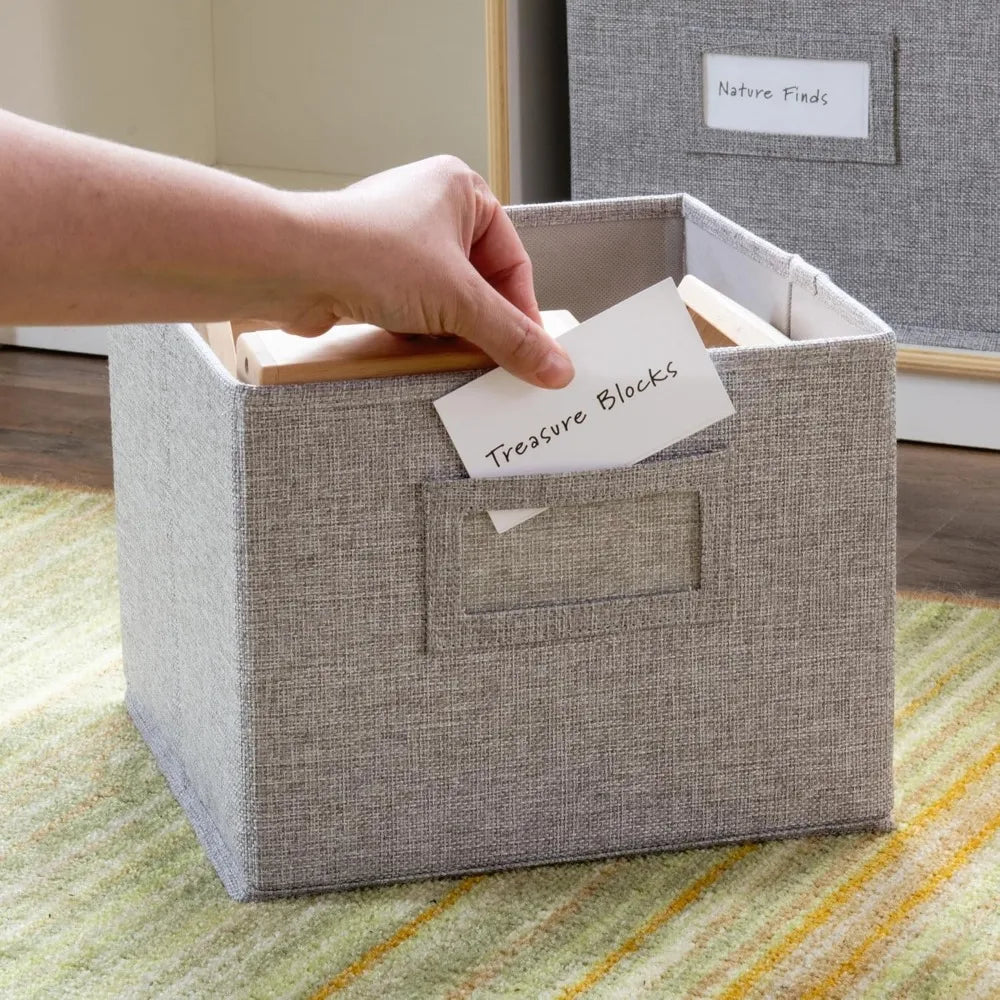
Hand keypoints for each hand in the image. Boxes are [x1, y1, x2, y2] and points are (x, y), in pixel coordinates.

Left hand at [281, 156, 574, 388]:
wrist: (291, 266)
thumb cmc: (369, 253)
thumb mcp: (459, 301)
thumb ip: (511, 337)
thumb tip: (554, 366)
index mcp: (461, 190)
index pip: (512, 262)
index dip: (522, 311)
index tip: (531, 353)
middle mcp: (429, 208)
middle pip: (479, 283)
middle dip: (481, 323)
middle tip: (493, 359)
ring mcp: (396, 240)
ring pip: (445, 299)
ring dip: (447, 330)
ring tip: (444, 349)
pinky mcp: (370, 270)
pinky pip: (412, 307)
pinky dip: (417, 331)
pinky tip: (411, 344)